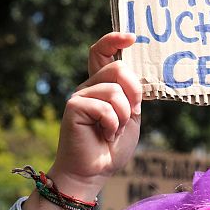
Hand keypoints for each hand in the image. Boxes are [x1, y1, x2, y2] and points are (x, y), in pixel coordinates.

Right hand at [47, 32, 141, 200]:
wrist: (93, 172)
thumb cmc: (111, 148)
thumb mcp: (130, 117)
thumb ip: (132, 95)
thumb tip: (136, 75)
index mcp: (102, 85)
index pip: (102, 52)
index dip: (114, 40)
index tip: (131, 38)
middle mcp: (89, 86)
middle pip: (118, 68)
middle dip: (134, 94)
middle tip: (130, 116)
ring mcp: (79, 95)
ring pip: (115, 90)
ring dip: (123, 116)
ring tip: (113, 131)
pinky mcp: (74, 106)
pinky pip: (105, 107)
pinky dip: (112, 125)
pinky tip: (104, 136)